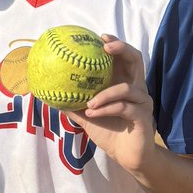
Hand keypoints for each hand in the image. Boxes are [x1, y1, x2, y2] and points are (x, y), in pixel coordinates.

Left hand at [69, 36, 155, 175]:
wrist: (127, 156)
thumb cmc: (110, 133)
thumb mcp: (88, 117)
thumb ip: (73, 104)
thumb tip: (49, 96)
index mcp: (125, 83)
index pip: (124, 57)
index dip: (115, 43)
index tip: (100, 36)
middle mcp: (137, 89)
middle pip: (136, 60)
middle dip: (121, 49)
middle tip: (105, 48)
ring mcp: (142, 102)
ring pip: (127, 88)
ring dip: (105, 94)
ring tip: (88, 103)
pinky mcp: (143, 117)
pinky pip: (124, 107)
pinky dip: (106, 109)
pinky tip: (92, 114)